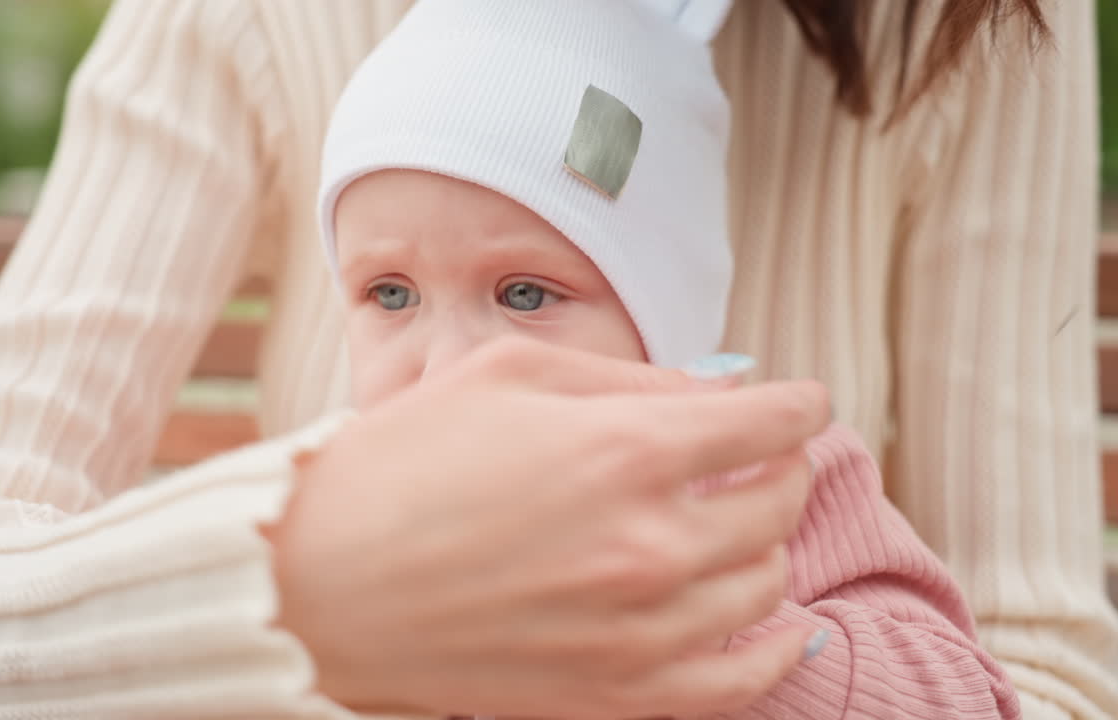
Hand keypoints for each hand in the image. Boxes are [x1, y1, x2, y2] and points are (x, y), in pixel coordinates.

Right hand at [265, 337, 828, 718]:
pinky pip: (740, 683)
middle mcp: (650, 544)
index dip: (800, 403)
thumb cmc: (400, 462)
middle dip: (783, 466)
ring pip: (767, 585)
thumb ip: (627, 378)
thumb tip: (718, 391)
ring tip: (734, 524)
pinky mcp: (615, 696)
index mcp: (626, 450)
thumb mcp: (508, 376)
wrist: (315, 581)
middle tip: (759, 454)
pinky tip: (781, 629)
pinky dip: (775, 653)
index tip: (801, 402)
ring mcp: (637, 630)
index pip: (773, 421)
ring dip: (765, 544)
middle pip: (780, 500)